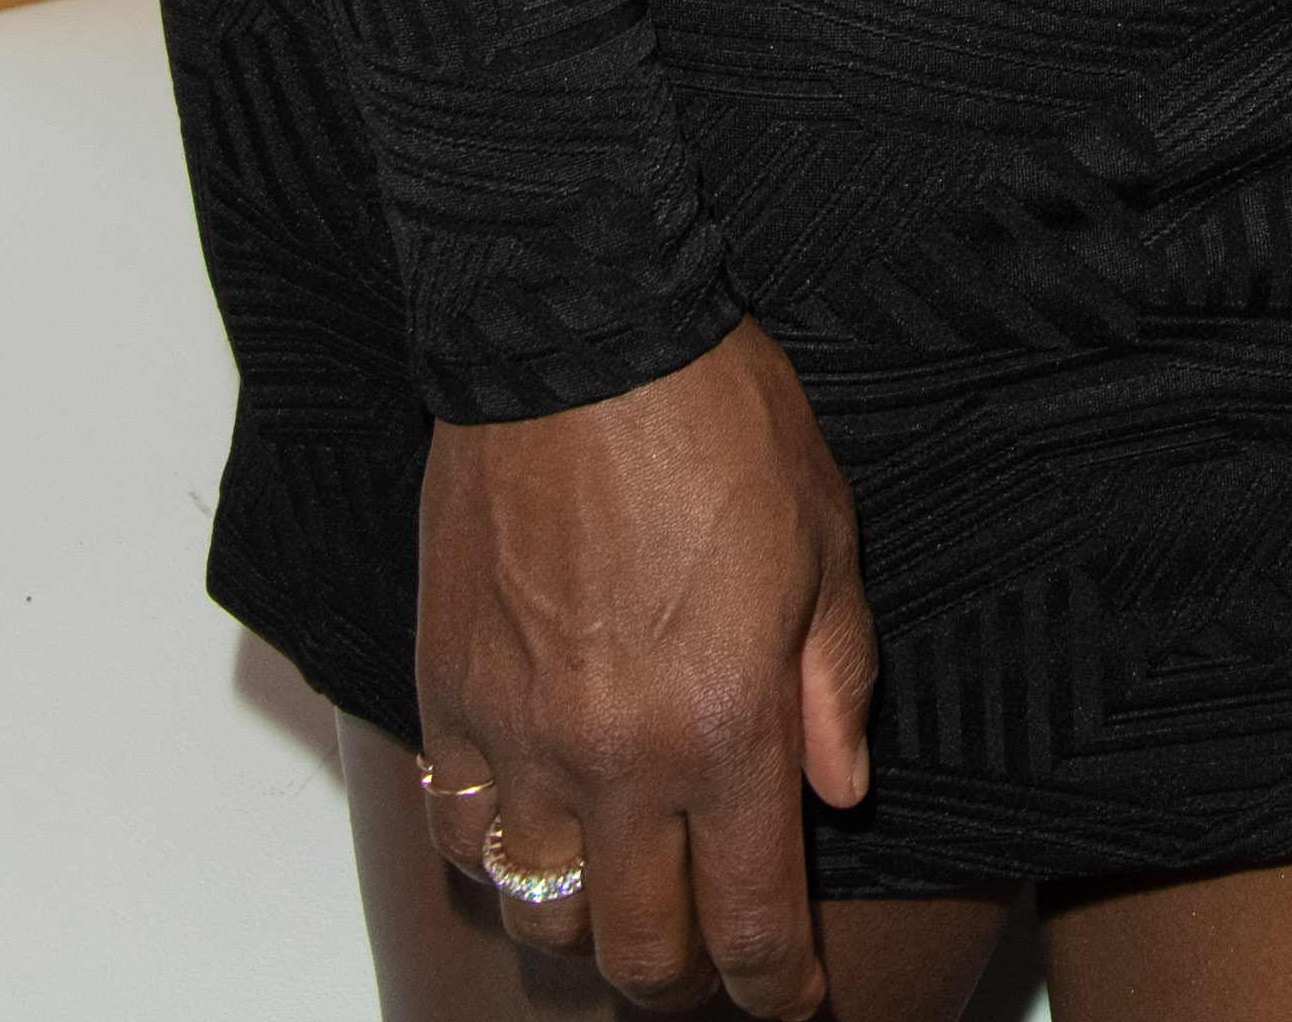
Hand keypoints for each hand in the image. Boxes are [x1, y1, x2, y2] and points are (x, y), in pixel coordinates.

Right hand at [416, 315, 876, 1012]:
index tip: (792, 998)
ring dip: (589, 927)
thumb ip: (836, 681)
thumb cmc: (716, 417)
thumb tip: (842, 790)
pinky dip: (502, 854)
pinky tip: (539, 826)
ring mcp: (522, 737)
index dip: (776, 986)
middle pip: (639, 950)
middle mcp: (617, 758)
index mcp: (725, 726)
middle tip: (715, 953)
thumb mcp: (826, 539)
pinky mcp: (449, 698)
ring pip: (543, 912)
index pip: (750, 922)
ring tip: (626, 899)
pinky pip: (464, 833)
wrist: (581, 336)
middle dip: (687, 976)